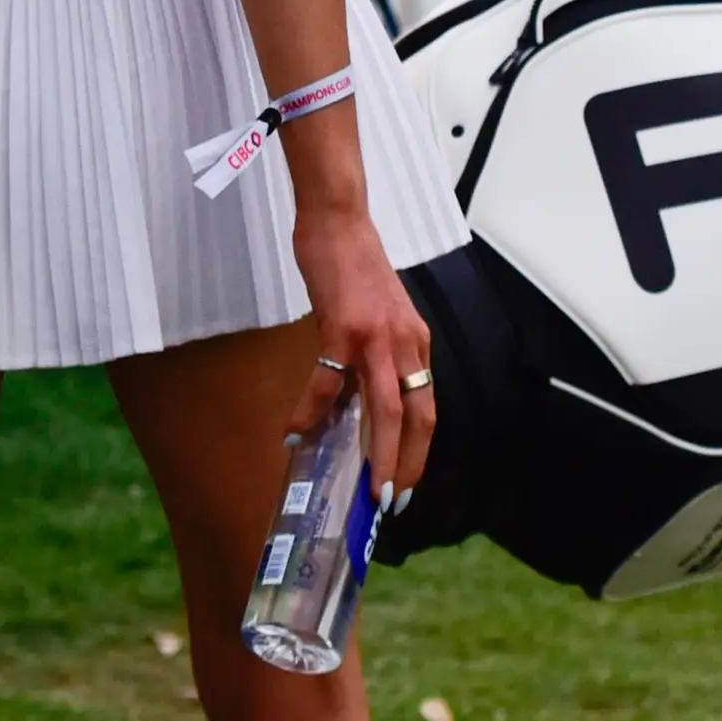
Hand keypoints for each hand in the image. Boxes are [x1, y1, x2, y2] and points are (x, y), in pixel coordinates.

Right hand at [286, 203, 434, 495]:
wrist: (338, 220)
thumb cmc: (354, 264)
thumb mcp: (379, 313)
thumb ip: (377, 353)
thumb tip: (356, 398)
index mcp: (416, 342)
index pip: (426, 407)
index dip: (419, 450)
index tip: (406, 483)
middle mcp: (406, 343)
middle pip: (416, 416)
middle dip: (406, 464)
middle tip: (390, 501)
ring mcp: (377, 336)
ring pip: (386, 408)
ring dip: (378, 453)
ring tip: (366, 488)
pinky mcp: (344, 327)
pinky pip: (328, 382)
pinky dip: (311, 412)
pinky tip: (295, 432)